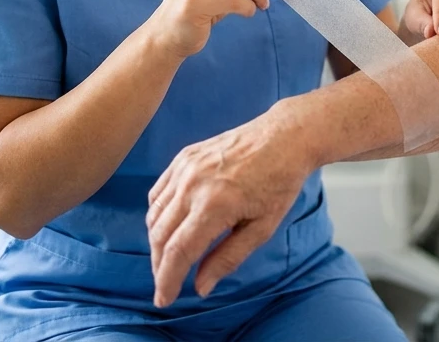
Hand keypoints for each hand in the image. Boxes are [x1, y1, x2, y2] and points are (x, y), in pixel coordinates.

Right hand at [146, 107, 312, 306]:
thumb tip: (200, 287)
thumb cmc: (279, 183)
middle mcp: (193, 184)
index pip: (178, 251)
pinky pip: (158, 192)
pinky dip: (158, 215)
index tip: (163, 300)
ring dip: (156, 242)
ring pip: (154, 215)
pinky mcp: (183, 157)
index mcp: (215, 205)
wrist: (284, 138)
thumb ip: (228, 258)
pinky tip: (170, 227)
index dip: (167, 280)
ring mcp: (185, 167)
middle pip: (160, 236)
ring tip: (169, 259)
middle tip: (166, 284)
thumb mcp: (262, 228)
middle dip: (159, 266)